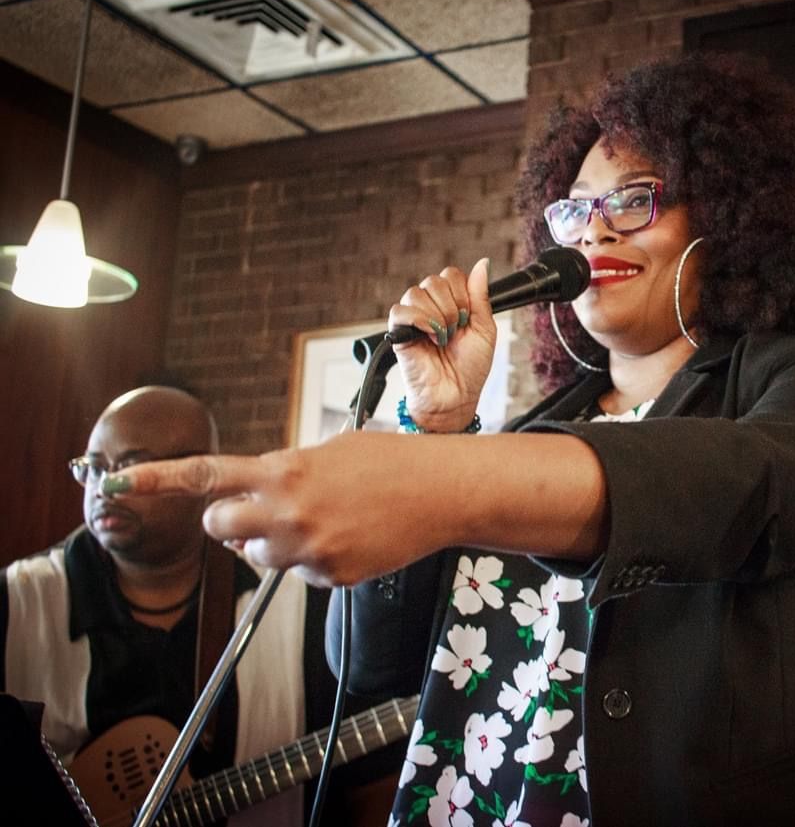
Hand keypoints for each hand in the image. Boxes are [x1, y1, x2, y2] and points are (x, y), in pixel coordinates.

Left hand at [104, 432, 453, 586]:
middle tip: (261, 510)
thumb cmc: (395, 462)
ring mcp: (308, 548)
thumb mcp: (332, 450)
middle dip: (232, 520)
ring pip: (258, 556)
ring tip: (322, 522)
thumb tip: (263, 492)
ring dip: (275, 542)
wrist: (443, 492)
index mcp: (284, 471)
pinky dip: (315, 560)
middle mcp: (288, 512)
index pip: (205, 475)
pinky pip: (300, 574)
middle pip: (220, 526)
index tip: (118, 482)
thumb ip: (287, 471)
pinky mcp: (331, 575)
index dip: (155, 479)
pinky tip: (349, 537)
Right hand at [389, 259, 495, 431]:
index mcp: (450, 303)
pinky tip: (430, 336)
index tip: (467, 317)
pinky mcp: (398, 332)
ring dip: (437, 316)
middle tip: (455, 330)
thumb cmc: (470, 367)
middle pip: (433, 280)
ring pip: (415, 293)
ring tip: (443, 338)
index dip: (462, 293)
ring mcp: (412, 318)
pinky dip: (418, 320)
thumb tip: (483, 263)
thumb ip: (480, 296)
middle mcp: (429, 307)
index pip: (450, 275)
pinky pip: (399, 311)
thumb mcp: (484, 328)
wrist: (456, 395)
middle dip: (451, 306)